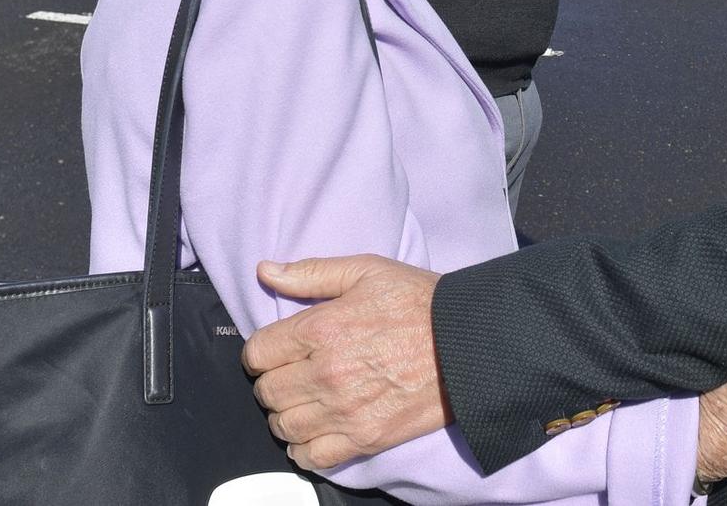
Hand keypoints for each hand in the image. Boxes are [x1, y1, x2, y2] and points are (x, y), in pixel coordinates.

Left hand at [243, 256, 448, 471]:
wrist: (467, 342)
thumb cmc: (419, 302)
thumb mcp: (366, 270)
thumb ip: (311, 273)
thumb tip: (265, 271)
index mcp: (321, 328)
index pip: (258, 352)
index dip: (261, 352)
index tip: (274, 352)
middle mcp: (326, 372)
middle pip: (267, 392)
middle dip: (271, 382)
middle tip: (291, 375)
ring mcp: (344, 410)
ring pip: (283, 426)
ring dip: (285, 415)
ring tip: (303, 403)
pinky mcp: (365, 438)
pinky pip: (312, 456)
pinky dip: (304, 448)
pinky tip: (314, 431)